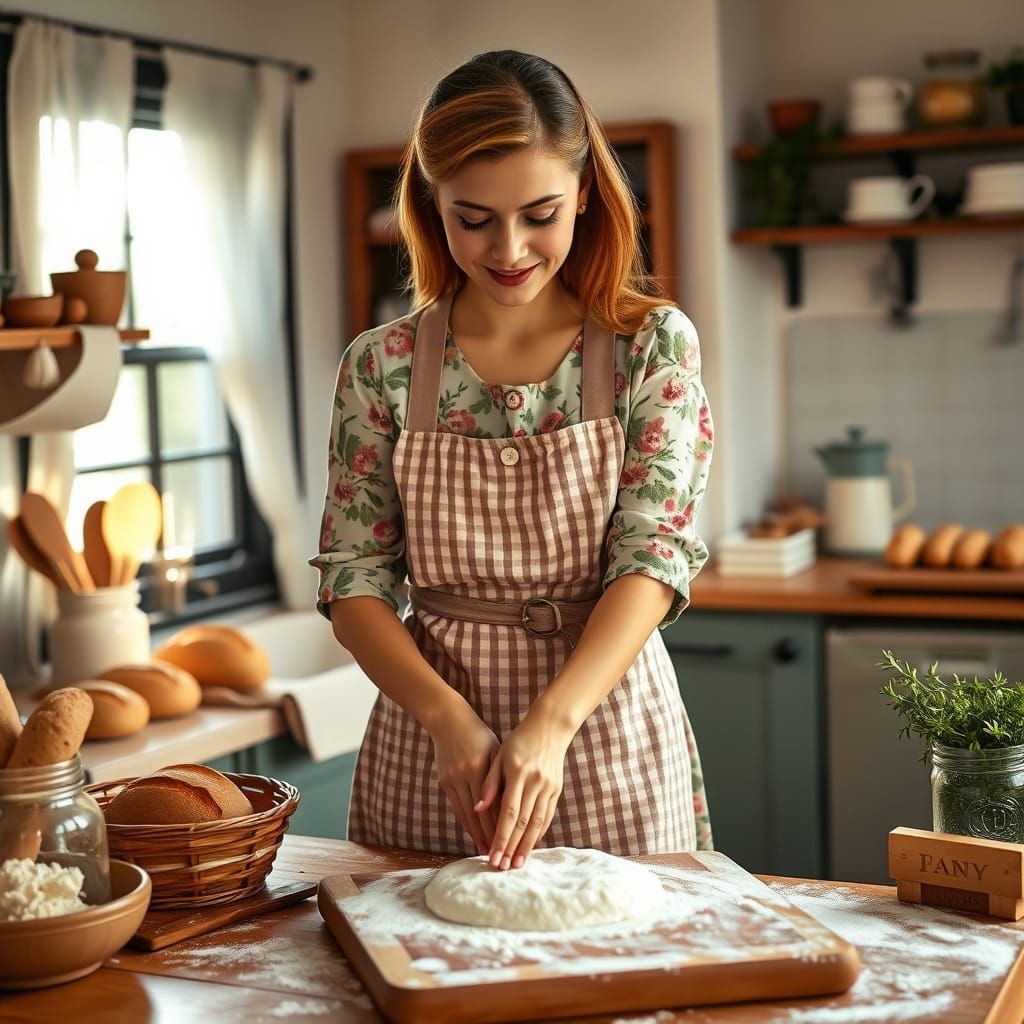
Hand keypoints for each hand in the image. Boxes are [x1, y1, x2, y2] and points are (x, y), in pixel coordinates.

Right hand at [428, 706, 500, 854]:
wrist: (449, 720)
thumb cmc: (480, 735)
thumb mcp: (495, 750)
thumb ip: (501, 778)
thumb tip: (511, 806)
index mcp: (481, 767)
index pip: (495, 804)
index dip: (503, 825)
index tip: (513, 842)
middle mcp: (465, 775)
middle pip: (481, 814)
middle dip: (491, 837)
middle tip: (501, 856)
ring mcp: (452, 779)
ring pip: (467, 814)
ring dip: (477, 834)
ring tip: (487, 851)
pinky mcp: (444, 782)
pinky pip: (457, 807)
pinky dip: (467, 822)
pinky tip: (474, 834)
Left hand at [476, 712, 572, 870]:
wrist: (550, 726)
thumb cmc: (518, 740)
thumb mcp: (499, 755)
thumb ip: (489, 783)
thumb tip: (478, 808)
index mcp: (518, 773)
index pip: (508, 812)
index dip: (500, 837)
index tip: (491, 855)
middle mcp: (535, 782)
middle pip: (523, 822)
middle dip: (511, 847)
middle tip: (502, 867)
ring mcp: (548, 786)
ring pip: (537, 822)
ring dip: (527, 846)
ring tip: (517, 864)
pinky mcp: (556, 789)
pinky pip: (547, 816)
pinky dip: (539, 832)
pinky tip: (531, 845)